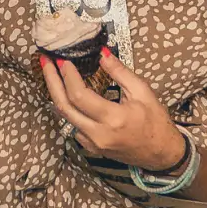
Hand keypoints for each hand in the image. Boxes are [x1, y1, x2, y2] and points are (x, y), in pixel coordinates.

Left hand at [39, 49, 185, 170]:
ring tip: (51, 74)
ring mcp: (92, 144)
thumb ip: (120, 72)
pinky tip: (65, 94)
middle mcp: (98, 134)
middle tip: (44, 61)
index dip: (68, 76)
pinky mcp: (91, 148)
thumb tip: (101, 53)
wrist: (161, 153)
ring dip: (55, 94)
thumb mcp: (143, 92)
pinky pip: (72, 126)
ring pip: (65, 117)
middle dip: (51, 81)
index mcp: (113, 119)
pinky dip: (67, 109)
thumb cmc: (156, 121)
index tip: (63, 60)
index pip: (79, 96)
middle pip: (64, 107)